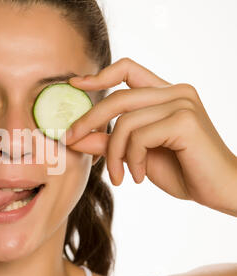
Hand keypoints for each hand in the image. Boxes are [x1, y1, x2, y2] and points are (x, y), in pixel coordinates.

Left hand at [64, 58, 236, 215]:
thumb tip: (73, 138)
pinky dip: (133, 160)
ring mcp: (182, 103)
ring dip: (114, 154)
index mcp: (165, 94)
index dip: (98, 75)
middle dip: (88, 121)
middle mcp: (175, 92)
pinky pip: (139, 136)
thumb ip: (108, 142)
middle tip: (71, 140)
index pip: (127, 69)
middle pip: (117, 97)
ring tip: (120, 176)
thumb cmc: (182, 171)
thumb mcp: (136, 155)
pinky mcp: (185, 120)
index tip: (74, 84)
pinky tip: (139, 177)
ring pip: (125, 122)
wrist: (220, 191)